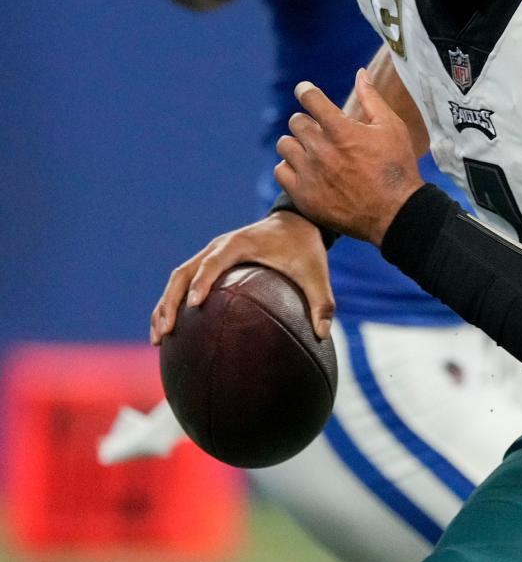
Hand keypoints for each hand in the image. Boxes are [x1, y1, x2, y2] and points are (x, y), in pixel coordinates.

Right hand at [150, 210, 333, 343]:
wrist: (295, 223)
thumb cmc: (303, 248)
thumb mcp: (316, 272)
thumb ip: (322, 301)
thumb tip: (323, 335)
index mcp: (240, 244)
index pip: (214, 261)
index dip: (202, 281)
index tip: (194, 305)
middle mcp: (218, 247)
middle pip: (184, 271)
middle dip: (171, 300)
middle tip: (166, 332)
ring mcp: (210, 254)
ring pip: (178, 278)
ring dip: (164, 305)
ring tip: (159, 339)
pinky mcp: (210, 263)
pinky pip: (185, 282)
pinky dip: (173, 304)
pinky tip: (172, 334)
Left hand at [276, 69, 422, 245]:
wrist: (395, 213)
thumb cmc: (397, 167)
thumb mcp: (391, 127)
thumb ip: (372, 98)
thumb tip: (360, 73)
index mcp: (341, 130)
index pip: (310, 98)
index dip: (306, 90)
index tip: (305, 91)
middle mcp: (321, 150)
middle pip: (296, 122)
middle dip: (308, 121)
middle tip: (320, 130)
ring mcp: (310, 174)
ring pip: (285, 145)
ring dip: (297, 143)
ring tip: (312, 150)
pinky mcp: (304, 196)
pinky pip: (281, 171)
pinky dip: (290, 167)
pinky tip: (305, 169)